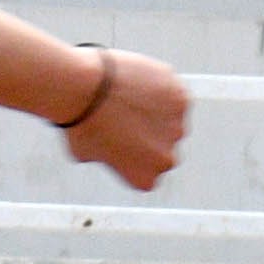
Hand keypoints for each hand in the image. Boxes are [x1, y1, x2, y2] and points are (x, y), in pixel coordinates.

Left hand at [64, 46, 187, 190]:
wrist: (87, 89)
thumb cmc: (80, 123)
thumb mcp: (86, 153)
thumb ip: (110, 157)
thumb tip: (115, 148)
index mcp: (144, 180)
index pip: (146, 173)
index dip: (131, 157)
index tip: (116, 143)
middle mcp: (167, 159)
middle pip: (163, 148)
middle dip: (150, 136)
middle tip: (124, 118)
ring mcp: (177, 128)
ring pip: (171, 121)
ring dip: (157, 112)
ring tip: (129, 99)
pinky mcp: (183, 100)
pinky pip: (174, 96)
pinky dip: (161, 90)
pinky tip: (139, 83)